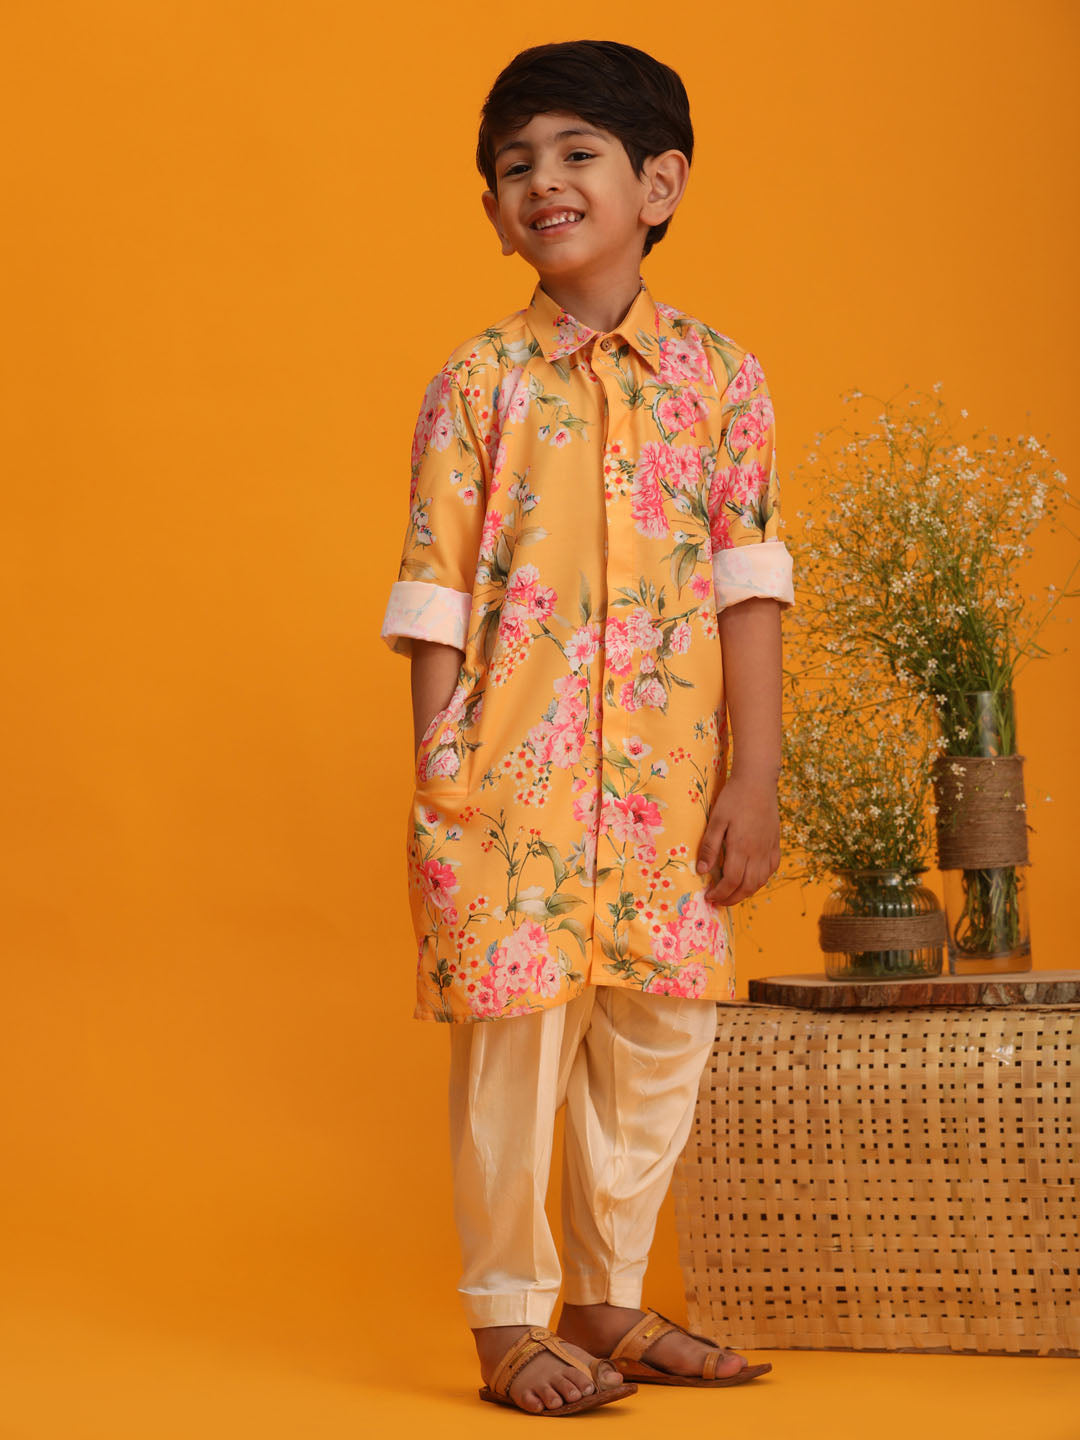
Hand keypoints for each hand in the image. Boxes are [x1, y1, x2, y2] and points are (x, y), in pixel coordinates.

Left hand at [696, 773, 780, 905]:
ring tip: (732, 894)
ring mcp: (769, 849)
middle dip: (732, 899)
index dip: (720, 893)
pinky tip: (752, 879)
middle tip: (719, 901)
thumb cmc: (733, 798)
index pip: (731, 881)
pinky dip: (761, 880)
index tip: (710, 896)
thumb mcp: (716, 820)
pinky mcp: (775, 843)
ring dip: (746, 892)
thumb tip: (702, 870)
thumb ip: (709, 846)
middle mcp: (758, 852)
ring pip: (761, 881)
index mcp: (741, 848)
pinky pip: (771, 869)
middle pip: (747, 886)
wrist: (758, 782)